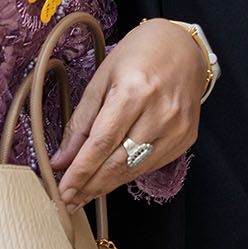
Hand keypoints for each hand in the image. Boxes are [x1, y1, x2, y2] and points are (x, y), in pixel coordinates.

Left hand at [50, 19, 205, 206]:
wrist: (182, 47)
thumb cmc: (138, 56)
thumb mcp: (102, 79)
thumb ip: (81, 122)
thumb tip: (60, 160)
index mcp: (134, 91)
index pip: (102, 142)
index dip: (80, 172)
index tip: (62, 191)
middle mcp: (160, 112)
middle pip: (118, 162)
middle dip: (90, 186)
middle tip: (68, 201)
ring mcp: (177, 127)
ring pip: (135, 169)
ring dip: (107, 185)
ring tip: (84, 194)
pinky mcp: (187, 138)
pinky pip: (151, 165)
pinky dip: (128, 173)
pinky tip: (111, 176)